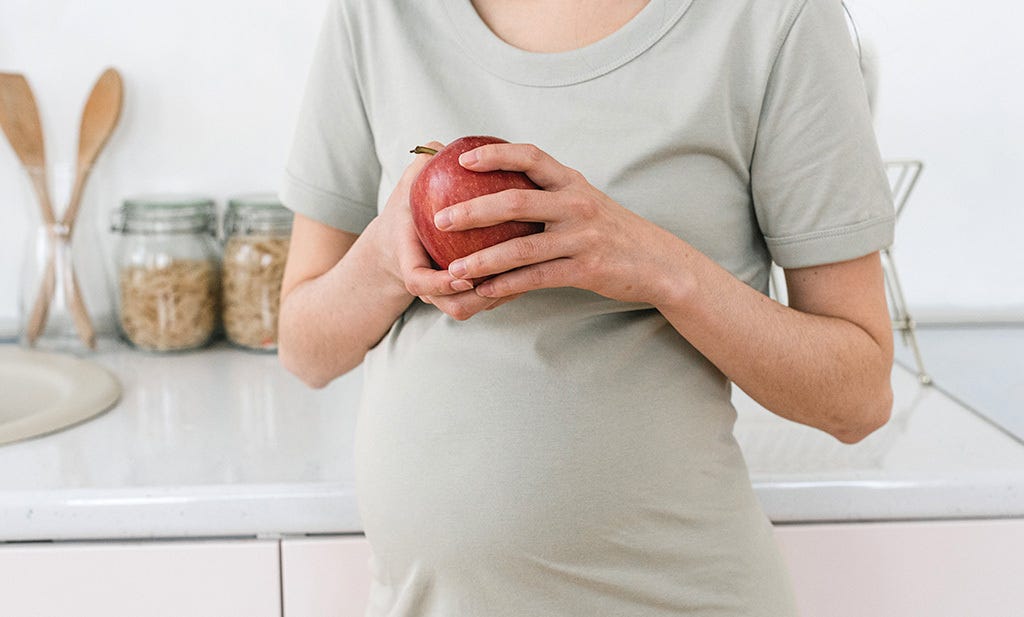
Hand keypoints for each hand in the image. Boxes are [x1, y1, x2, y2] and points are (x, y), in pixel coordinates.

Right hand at [381, 142, 513, 319]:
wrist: (402, 240)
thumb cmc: (410, 208)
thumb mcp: (408, 186)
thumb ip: (420, 166)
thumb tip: (439, 145)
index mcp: (408, 260)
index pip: (418, 281)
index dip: (440, 283)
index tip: (462, 273)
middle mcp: (428, 286)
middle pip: (454, 306)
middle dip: (478, 298)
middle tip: (506, 276)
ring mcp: (445, 297)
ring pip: (472, 308)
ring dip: (498, 296)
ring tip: (526, 272)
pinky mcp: (462, 298)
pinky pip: (486, 302)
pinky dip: (505, 291)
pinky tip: (532, 268)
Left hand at [434, 142, 686, 310]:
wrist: (658, 263)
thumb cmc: (613, 232)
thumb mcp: (585, 203)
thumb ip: (550, 195)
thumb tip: (499, 192)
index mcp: (572, 183)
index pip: (530, 156)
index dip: (495, 154)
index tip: (463, 159)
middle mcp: (576, 204)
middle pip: (515, 201)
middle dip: (472, 209)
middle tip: (440, 219)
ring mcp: (581, 237)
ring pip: (521, 247)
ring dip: (482, 259)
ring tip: (454, 269)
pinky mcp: (585, 269)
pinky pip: (537, 277)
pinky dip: (507, 285)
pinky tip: (484, 291)